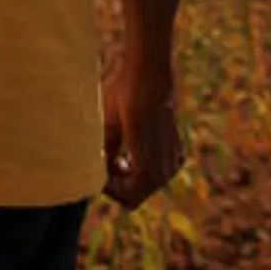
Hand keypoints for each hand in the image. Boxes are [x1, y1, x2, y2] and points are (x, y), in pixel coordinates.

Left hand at [102, 61, 183, 207]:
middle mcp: (166, 164)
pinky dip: (140, 172)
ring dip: (127, 180)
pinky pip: (156, 176)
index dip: (110, 190)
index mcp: (148, 157)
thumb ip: (105, 150)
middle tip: (100, 165)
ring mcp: (173, 160)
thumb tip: (95, 173)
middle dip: (116, 186)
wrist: (150, 73)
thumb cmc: (125, 92)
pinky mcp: (176, 153)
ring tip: (111, 157)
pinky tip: (126, 155)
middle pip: (137, 196)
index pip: (129, 195)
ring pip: (146, 187)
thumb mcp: (108, 121)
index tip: (94, 174)